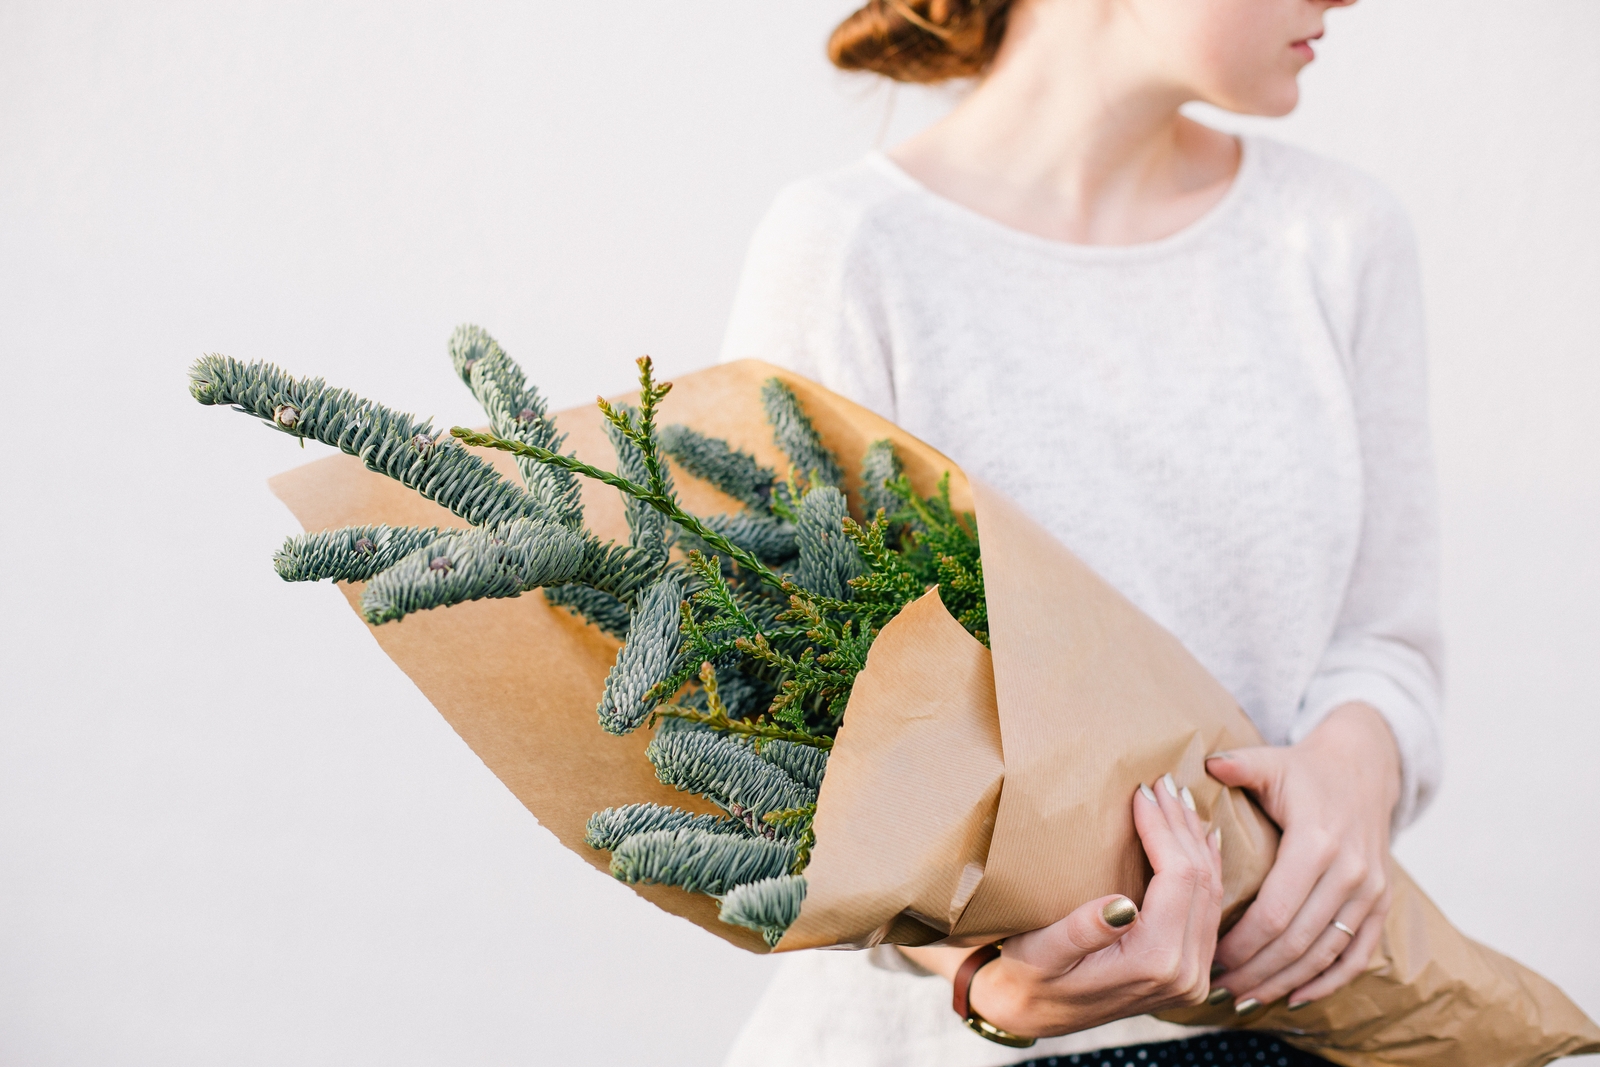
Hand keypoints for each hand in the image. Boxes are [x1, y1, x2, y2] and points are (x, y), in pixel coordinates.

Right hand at [901, 772, 1222, 1037]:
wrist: (1034, 1013)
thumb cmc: (1028, 978)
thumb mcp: (1040, 954)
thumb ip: (1081, 933)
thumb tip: (1120, 905)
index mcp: (1154, 963)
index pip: (1178, 878)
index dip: (1164, 829)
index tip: (1141, 792)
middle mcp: (1186, 974)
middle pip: (1202, 881)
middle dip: (1182, 826)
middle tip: (1162, 782)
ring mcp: (1194, 976)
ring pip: (1213, 893)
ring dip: (1196, 842)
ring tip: (1179, 799)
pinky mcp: (1191, 971)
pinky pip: (1210, 910)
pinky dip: (1204, 868)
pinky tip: (1197, 840)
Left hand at [1206, 702, 1400, 1011]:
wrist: (1364, 767)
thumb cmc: (1304, 769)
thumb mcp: (1271, 762)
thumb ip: (1238, 765)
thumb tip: (1204, 763)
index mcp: (1316, 843)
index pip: (1274, 911)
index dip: (1241, 943)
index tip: (1209, 956)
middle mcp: (1350, 873)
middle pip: (1297, 941)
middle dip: (1256, 971)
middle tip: (1218, 987)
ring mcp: (1371, 891)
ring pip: (1325, 954)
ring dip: (1284, 981)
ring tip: (1246, 997)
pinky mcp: (1382, 902)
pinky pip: (1358, 954)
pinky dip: (1329, 981)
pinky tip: (1296, 997)